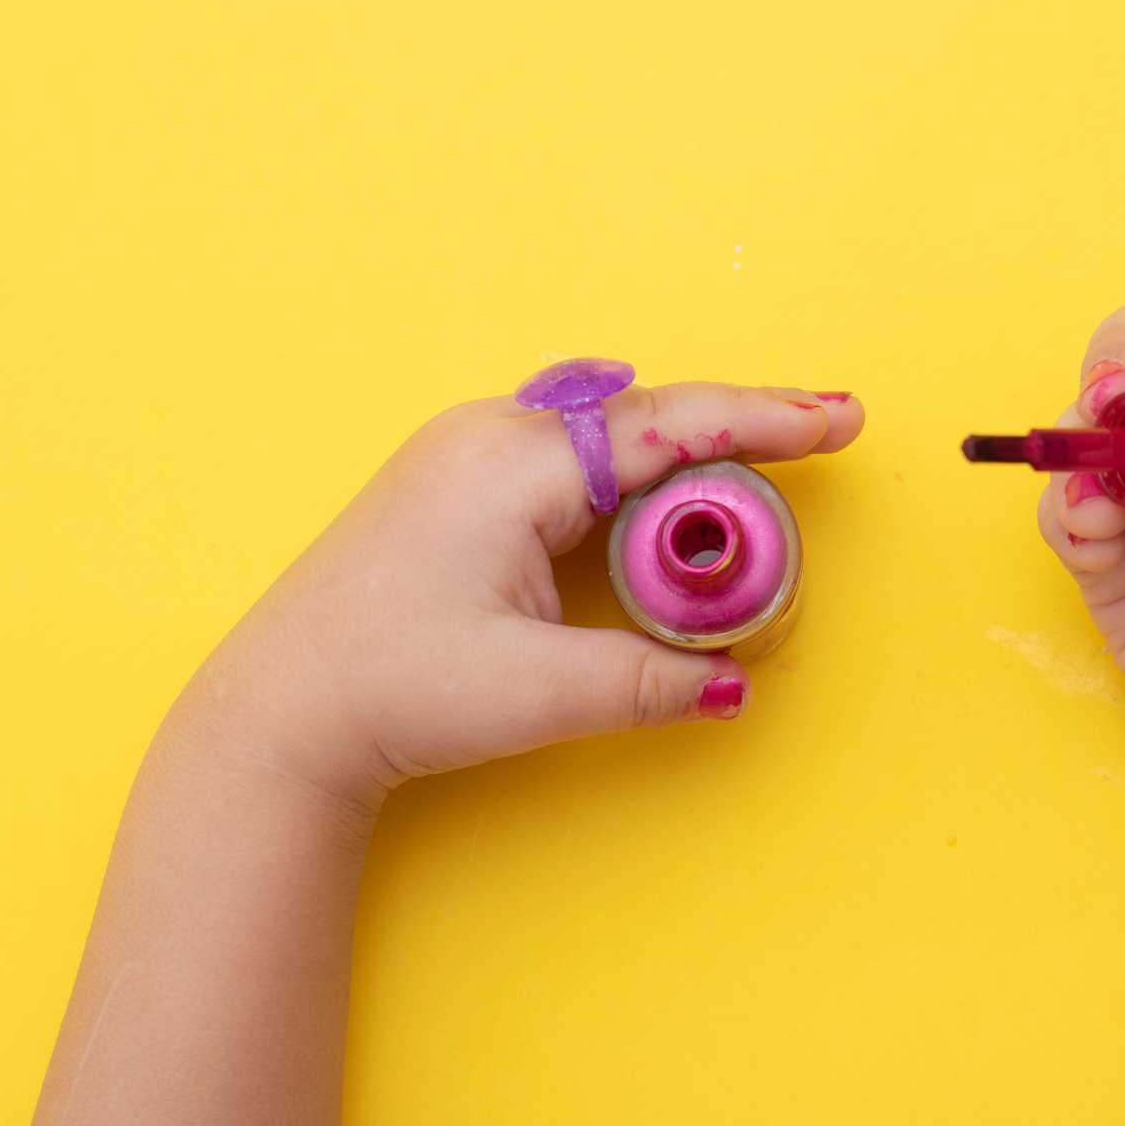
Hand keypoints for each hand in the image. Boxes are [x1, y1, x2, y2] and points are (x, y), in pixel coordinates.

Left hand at [178, 380, 862, 808]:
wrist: (285, 708)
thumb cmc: (389, 688)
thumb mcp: (538, 692)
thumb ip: (652, 681)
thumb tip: (736, 681)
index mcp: (514, 466)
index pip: (670, 426)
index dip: (765, 419)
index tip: (839, 417)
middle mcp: (493, 437)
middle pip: (650, 419)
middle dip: (743, 429)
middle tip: (827, 436)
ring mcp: (472, 452)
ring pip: (617, 437)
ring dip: (693, 456)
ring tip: (770, 473)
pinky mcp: (465, 482)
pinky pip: (581, 459)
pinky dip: (645, 476)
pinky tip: (676, 499)